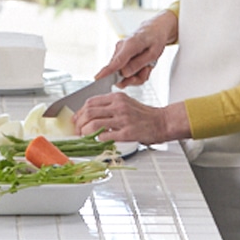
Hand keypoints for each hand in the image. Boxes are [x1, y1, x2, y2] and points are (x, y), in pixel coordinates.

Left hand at [74, 94, 190, 145]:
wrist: (163, 122)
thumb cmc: (145, 115)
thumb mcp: (126, 103)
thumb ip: (110, 106)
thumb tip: (91, 114)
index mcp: (117, 98)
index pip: (90, 102)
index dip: (80, 112)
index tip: (76, 119)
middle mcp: (119, 106)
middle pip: (89, 112)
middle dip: (79, 122)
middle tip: (77, 130)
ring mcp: (123, 119)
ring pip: (94, 124)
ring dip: (85, 131)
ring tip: (84, 136)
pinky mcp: (127, 133)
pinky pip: (106, 136)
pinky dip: (98, 139)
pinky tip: (97, 141)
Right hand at [95, 10, 176, 87]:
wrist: (153, 30)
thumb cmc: (155, 39)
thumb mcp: (153, 53)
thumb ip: (138, 64)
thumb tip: (124, 73)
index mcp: (130, 45)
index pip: (117, 61)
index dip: (107, 71)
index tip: (98, 78)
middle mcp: (120, 47)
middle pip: (119, 72)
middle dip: (134, 77)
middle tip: (146, 70)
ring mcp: (119, 51)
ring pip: (122, 73)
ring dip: (136, 75)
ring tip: (147, 66)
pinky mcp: (119, 55)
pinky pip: (124, 69)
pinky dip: (135, 71)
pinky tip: (142, 65)